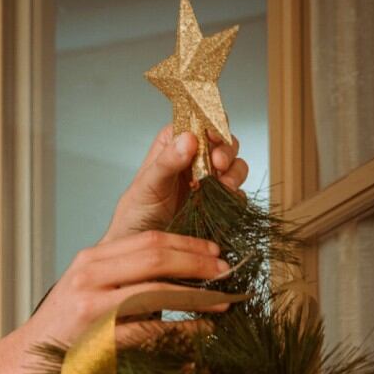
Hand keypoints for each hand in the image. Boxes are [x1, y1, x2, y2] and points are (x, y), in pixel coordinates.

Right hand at [0, 230, 229, 373]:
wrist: (23, 365)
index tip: (215, 253)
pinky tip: (203, 329)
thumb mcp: (88, 293)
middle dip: (198, 262)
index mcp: (90, 260)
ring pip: (157, 288)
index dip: (187, 243)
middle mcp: (89, 275)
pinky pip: (152, 329)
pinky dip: (183, 327)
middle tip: (228, 272)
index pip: (148, 239)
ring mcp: (91, 305)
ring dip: (197, 294)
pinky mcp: (96, 337)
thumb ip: (122, 277)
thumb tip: (178, 272)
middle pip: (155, 255)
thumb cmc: (63, 333)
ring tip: (223, 300)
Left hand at [101, 126, 248, 243]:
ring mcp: (209, 181)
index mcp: (173, 146)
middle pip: (222, 142)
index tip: (211, 135)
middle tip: (217, 164)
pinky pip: (237, 193)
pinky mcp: (220, 202)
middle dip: (225, 150)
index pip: (197, 122)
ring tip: (220, 186)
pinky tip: (222, 201)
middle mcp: (193, 160)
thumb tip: (188, 139)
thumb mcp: (146, 185)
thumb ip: (166, 162)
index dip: (209, 123)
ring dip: (233, 173)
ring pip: (235, 165)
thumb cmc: (136, 214)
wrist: (143, 251)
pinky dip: (235, 195)